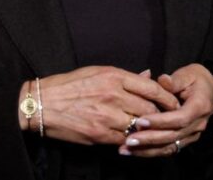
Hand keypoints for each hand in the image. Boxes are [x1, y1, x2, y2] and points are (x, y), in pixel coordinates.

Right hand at [29, 66, 179, 145]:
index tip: (173, 104)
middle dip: (159, 115)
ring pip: (141, 125)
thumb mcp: (94, 72)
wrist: (39, 105)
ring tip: (147, 129)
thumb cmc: (66, 87)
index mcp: (112, 76)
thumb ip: (124, 76)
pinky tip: (130, 137)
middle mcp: (113, 94)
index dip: (168, 98)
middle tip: (164, 120)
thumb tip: (148, 76)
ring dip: (146, 128)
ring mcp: (107, 115)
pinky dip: (131, 139)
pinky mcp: (101, 133)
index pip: (153, 88)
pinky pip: (127, 138)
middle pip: (151, 108)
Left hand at [121, 64, 212, 156]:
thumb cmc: (195, 80)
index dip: (160, 121)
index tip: (140, 121)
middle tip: (129, 140)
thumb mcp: (187, 75)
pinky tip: (133, 151)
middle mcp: (197, 124)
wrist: (209, 91)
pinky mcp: (184, 139)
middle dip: (150, 139)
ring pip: (170, 146)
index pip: (180, 118)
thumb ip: (175, 80)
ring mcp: (191, 134)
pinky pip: (168, 148)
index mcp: (199, 107)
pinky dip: (150, 151)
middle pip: (173, 136)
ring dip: (148, 149)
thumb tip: (163, 80)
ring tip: (126, 149)